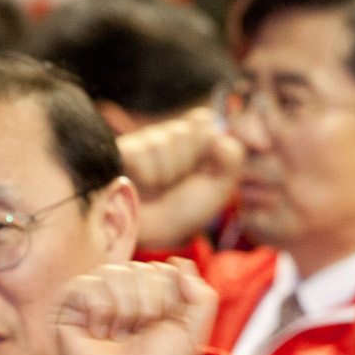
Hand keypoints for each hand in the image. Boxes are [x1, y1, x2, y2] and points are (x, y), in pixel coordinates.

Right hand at [57, 257, 218, 354]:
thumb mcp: (191, 334)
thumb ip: (202, 297)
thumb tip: (180, 264)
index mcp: (153, 292)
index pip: (166, 270)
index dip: (170, 303)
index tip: (161, 330)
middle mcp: (125, 289)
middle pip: (143, 270)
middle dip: (148, 308)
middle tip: (138, 335)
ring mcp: (98, 293)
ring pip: (117, 274)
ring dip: (126, 312)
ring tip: (119, 336)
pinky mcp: (71, 302)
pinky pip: (90, 285)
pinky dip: (101, 313)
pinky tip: (99, 334)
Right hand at [118, 108, 242, 252]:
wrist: (156, 235)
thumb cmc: (187, 209)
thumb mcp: (218, 187)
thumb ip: (231, 157)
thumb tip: (217, 135)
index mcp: (194, 137)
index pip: (202, 119)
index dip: (206, 144)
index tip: (205, 169)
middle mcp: (169, 134)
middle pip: (183, 132)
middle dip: (185, 164)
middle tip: (179, 183)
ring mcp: (144, 141)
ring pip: (162, 144)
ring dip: (165, 174)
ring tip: (160, 187)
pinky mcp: (122, 150)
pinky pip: (140, 153)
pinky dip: (147, 175)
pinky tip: (142, 184)